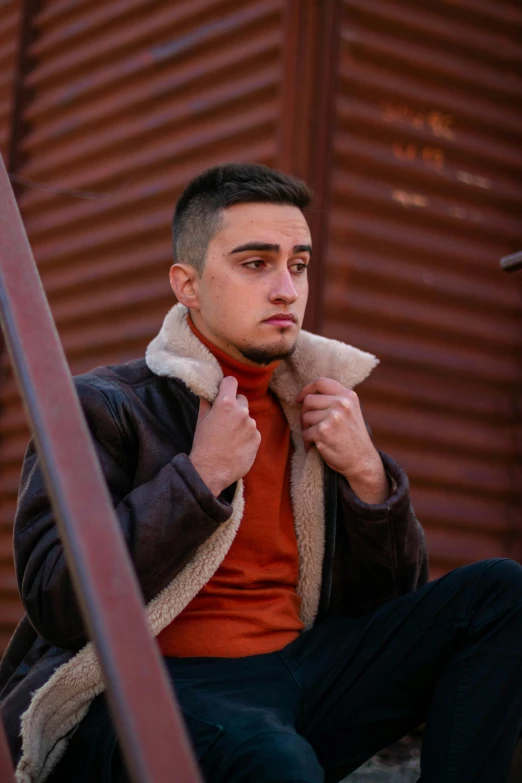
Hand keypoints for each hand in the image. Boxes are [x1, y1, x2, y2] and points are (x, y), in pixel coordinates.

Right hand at [189, 376, 260, 496]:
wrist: (211, 471)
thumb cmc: (203, 445)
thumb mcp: (200, 420)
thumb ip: (206, 402)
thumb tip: (207, 391)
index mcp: (225, 403)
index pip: (231, 381)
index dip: (226, 386)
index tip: (223, 392)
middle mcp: (241, 411)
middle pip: (241, 399)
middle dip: (234, 406)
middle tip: (224, 420)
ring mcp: (251, 425)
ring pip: (247, 417)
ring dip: (241, 423)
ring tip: (229, 437)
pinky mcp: (257, 438)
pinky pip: (253, 431)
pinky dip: (246, 436)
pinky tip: (236, 446)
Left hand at [296, 377, 387, 503]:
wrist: (362, 460)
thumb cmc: (352, 437)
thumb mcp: (350, 411)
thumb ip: (334, 400)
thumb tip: (307, 395)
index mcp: (348, 396)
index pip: (321, 382)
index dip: (306, 389)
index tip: (299, 399)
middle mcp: (341, 404)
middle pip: (308, 401)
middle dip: (306, 414)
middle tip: (312, 426)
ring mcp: (333, 417)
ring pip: (305, 417)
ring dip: (307, 429)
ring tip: (318, 437)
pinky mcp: (324, 431)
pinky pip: (305, 433)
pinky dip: (307, 442)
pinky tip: (316, 446)